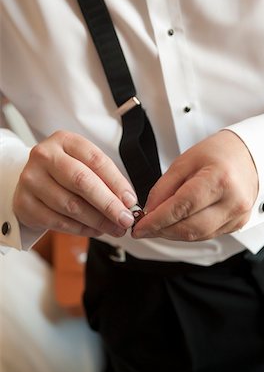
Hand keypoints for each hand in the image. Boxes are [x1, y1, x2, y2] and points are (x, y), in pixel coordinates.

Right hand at [13, 131, 136, 237]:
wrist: (33, 182)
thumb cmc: (65, 172)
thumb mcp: (84, 165)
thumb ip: (105, 179)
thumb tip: (127, 203)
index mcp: (64, 140)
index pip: (95, 160)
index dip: (116, 182)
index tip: (131, 201)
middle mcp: (44, 156)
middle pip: (82, 181)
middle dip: (108, 204)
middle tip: (125, 219)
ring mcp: (31, 179)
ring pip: (70, 205)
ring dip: (97, 221)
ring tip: (114, 228)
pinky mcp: (24, 203)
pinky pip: (58, 222)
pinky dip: (81, 229)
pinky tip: (95, 230)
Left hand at [132, 130, 257, 240]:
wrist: (248, 155)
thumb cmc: (218, 153)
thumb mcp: (185, 161)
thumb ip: (164, 187)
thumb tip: (149, 211)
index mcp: (219, 179)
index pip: (181, 207)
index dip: (157, 221)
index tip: (139, 227)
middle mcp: (232, 201)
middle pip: (189, 228)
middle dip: (162, 231)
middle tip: (144, 228)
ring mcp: (238, 215)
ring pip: (197, 236)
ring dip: (173, 234)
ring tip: (158, 225)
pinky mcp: (238, 224)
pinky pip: (207, 235)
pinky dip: (188, 232)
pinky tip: (177, 224)